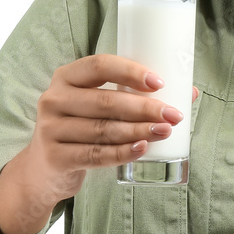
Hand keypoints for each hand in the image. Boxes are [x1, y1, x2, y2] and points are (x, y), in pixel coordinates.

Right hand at [0, 55, 198, 233]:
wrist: (44, 168)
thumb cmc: (82, 126)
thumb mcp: (97, 105)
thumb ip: (134, 95)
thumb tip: (189, 93)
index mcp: (67, 76)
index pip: (100, 65)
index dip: (131, 72)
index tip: (160, 82)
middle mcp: (54, 99)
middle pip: (106, 101)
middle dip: (145, 108)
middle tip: (173, 115)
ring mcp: (51, 129)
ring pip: (104, 129)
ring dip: (139, 131)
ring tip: (166, 131)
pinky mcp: (55, 157)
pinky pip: (96, 155)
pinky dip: (123, 152)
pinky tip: (143, 149)